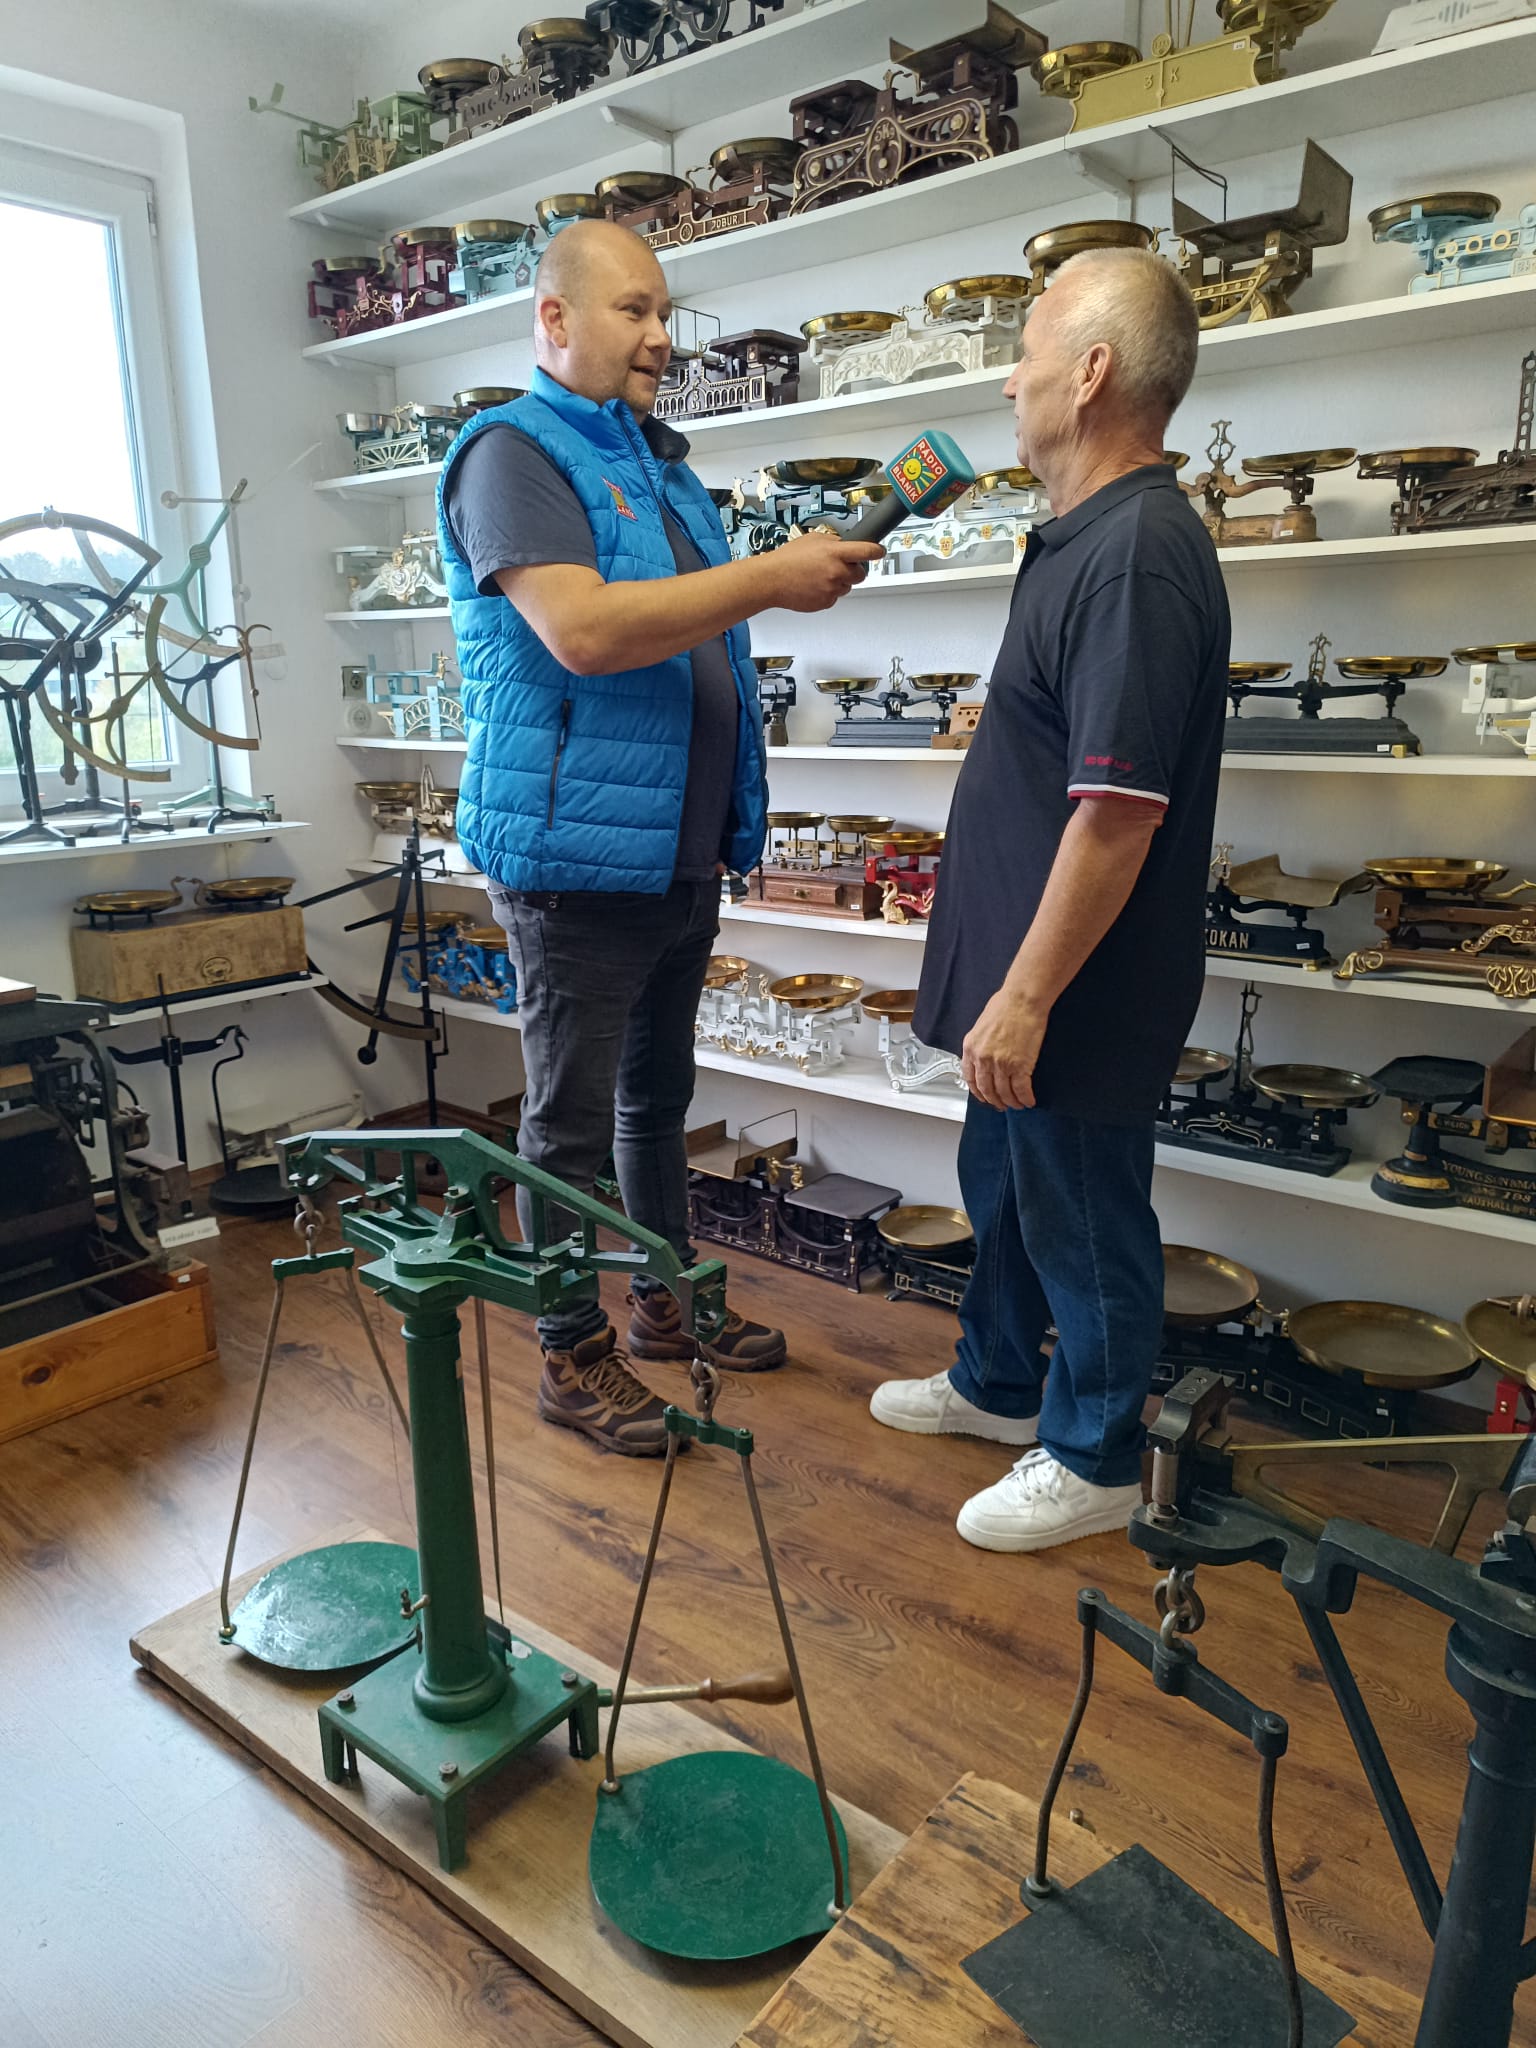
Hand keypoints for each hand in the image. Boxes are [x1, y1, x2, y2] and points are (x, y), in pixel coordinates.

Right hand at [760, 533, 883, 611]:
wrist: (771, 580)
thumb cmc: (787, 560)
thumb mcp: (812, 539)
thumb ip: (833, 542)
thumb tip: (844, 545)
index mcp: (835, 552)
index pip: (866, 551)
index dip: (876, 551)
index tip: (880, 551)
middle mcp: (836, 571)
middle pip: (861, 574)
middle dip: (853, 570)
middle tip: (839, 566)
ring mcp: (832, 589)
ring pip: (847, 587)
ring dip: (839, 582)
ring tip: (819, 576)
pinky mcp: (826, 602)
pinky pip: (834, 597)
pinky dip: (828, 592)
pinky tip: (814, 585)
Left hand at [961, 987, 1047, 1110]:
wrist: (1023, 999)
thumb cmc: (1006, 1004)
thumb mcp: (981, 1025)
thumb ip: (980, 1043)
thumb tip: (985, 1054)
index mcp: (970, 1048)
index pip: (970, 1078)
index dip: (978, 1091)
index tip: (984, 1096)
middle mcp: (982, 1059)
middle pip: (986, 1089)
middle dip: (995, 1101)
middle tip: (1001, 1105)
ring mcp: (1001, 1064)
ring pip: (1004, 1093)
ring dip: (1011, 1102)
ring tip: (1017, 1104)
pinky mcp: (1020, 1066)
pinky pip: (1021, 1089)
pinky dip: (1025, 1098)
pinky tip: (1029, 1101)